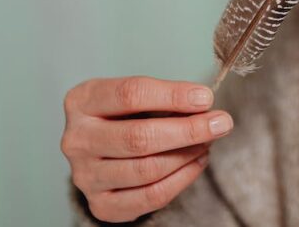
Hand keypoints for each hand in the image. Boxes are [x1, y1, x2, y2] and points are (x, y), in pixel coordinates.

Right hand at [61, 76, 233, 222]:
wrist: (102, 151)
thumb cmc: (126, 114)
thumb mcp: (137, 95)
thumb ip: (165, 98)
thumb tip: (204, 105)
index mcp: (82, 101)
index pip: (130, 94)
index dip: (173, 96)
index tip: (206, 98)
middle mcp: (77, 140)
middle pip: (139, 137)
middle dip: (188, 130)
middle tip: (221, 123)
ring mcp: (85, 175)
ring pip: (147, 170)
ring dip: (187, 155)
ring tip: (209, 141)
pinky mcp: (101, 204)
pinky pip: (150, 197)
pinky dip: (182, 179)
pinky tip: (198, 161)